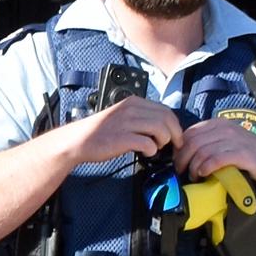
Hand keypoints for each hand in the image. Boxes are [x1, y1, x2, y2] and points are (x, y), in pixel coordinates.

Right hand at [61, 95, 183, 164]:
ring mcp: (127, 123)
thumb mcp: (122, 116)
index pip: (165, 109)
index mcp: (133, 102)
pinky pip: (148, 143)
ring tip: (156, 147)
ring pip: (160, 129)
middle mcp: (131, 109)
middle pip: (166, 118)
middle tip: (173, 145)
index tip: (176, 136)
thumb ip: (140, 117)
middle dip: (174, 134)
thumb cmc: (101, 132)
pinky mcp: (123, 138)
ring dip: (163, 141)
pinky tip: (146, 152)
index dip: (175, 124)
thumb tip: (162, 126)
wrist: (80, 140)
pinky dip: (151, 150)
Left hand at [173, 119, 255, 183]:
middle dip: (182, 159)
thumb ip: (207, 142)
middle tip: (181, 171)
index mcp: (218, 124)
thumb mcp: (225, 141)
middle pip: (193, 142)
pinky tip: (203, 174)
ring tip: (194, 176)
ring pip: (202, 152)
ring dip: (193, 166)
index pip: (190, 132)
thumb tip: (183, 152)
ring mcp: (234, 140)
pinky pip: (217, 159)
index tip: (177, 160)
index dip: (179, 148)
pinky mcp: (241, 154)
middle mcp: (224, 129)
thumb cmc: (245, 152)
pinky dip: (206, 167)